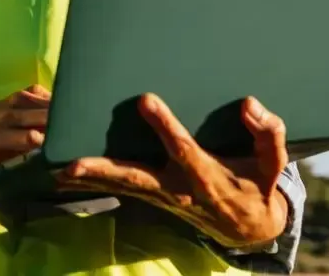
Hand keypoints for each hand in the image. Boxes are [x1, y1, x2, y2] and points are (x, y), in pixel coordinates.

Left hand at [56, 94, 290, 248]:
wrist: (248, 228)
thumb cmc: (257, 185)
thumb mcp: (272, 164)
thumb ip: (268, 134)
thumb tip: (250, 104)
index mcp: (208, 178)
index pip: (184, 151)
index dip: (166, 127)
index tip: (146, 101)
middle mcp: (178, 189)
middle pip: (137, 180)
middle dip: (106, 170)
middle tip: (73, 164)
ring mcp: (161, 196)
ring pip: (120, 187)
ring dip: (88, 179)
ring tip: (56, 169)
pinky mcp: (151, 197)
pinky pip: (117, 190)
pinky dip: (90, 184)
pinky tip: (62, 174)